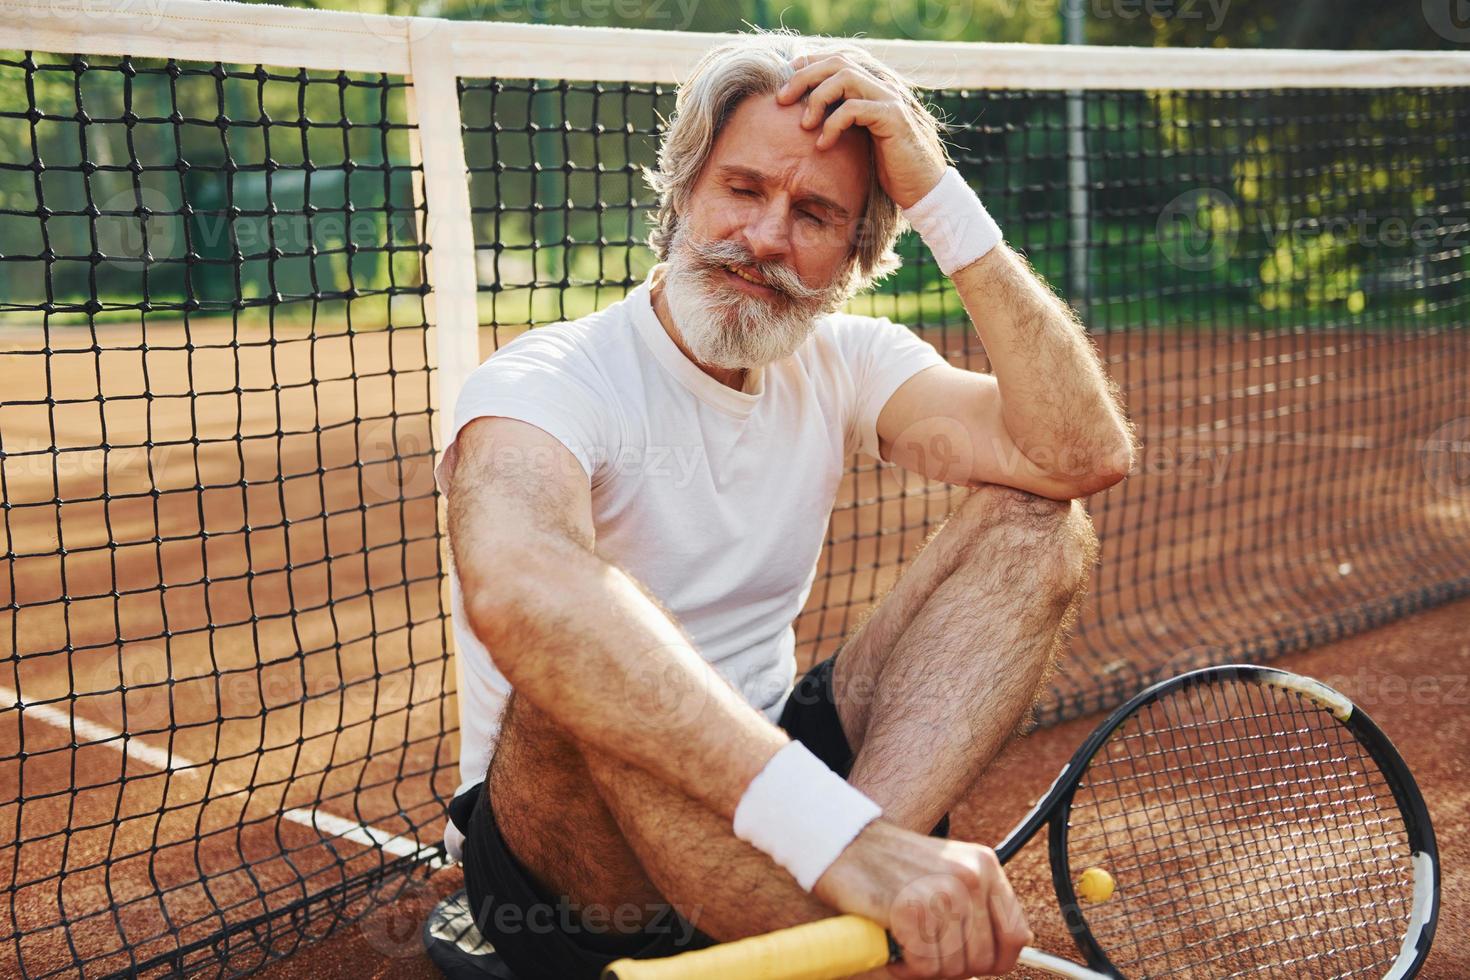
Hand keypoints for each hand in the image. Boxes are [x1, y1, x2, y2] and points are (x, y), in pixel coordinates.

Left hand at [775, 54, 947, 209]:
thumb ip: (841, 117)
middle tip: (782, 99)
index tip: (785, 83)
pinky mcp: (893, 117)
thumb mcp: (858, 137)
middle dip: (804, 76)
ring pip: (845, 77)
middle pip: (837, 61)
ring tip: (804, 125)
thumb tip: (803, 112)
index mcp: (873, 84)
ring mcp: (890, 98)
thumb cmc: (887, 166)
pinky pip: (854, 108)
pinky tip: (823, 145)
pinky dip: (833, 124)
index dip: (808, 63)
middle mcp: (883, 84)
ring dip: (817, 98)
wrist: (921, 188)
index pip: (837, 57)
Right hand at [814, 821, 1031, 977]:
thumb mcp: (944, 871)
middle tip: (921, 954)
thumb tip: (1000, 954)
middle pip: (982, 959)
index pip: (1016, 935)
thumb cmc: (887, 863)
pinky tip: (890, 946)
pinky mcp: (912, 909)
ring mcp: (942, 893)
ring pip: (952, 967)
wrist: (841, 841)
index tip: (966, 961)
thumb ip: (974, 906)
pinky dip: (903, 969)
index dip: (994, 960)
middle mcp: (970, 877)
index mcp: (983, 866)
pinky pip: (922, 966)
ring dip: (923, 969)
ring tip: (902, 947)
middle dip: (950, 968)